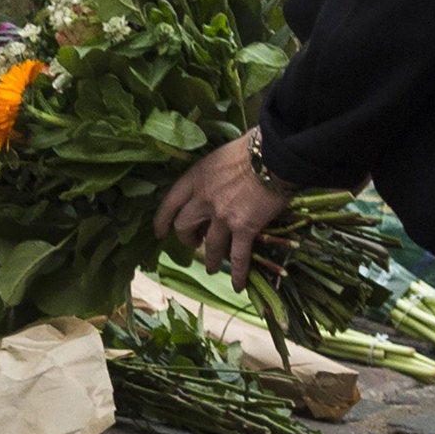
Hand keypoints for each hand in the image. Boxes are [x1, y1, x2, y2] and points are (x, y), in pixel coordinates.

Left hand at [153, 133, 292, 292]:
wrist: (274, 156)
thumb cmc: (249, 148)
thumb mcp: (219, 156)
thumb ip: (210, 175)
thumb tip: (214, 183)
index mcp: (195, 178)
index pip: (169, 203)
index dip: (161, 220)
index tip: (160, 232)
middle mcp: (203, 200)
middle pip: (183, 226)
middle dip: (186, 239)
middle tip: (195, 243)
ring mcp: (222, 216)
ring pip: (209, 246)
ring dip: (210, 260)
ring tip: (212, 268)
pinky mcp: (244, 228)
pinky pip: (238, 257)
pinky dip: (238, 273)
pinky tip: (238, 285)